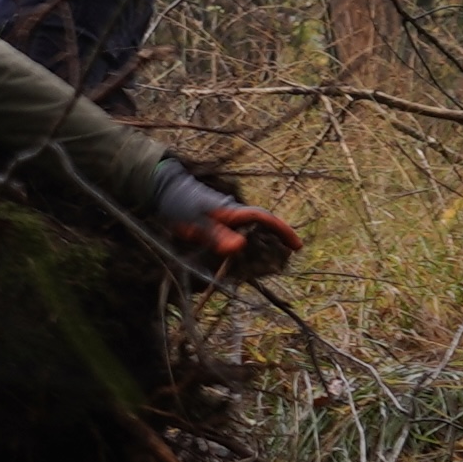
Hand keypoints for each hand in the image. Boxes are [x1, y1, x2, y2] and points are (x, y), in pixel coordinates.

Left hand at [170, 200, 299, 280]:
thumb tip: (239, 247)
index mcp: (234, 212)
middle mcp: (235, 217)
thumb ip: (217, 235)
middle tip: (287, 262)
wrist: (165, 193)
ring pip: (252, 235)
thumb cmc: (181, 204)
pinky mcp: (218, 229)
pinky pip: (237, 240)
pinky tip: (246, 266)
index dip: (282, 231)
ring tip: (271, 268)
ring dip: (263, 249)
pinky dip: (245, 252)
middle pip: (263, 228)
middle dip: (278, 243)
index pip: (265, 219)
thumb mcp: (197, 221)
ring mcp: (227, 223)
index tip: (297, 245)